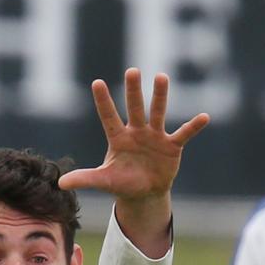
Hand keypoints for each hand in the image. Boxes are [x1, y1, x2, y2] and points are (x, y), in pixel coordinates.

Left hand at [58, 68, 209, 202]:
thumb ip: (84, 178)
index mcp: (118, 138)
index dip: (103, 101)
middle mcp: (137, 132)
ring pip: (157, 113)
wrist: (144, 193)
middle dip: (133, 91)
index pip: (108, 117)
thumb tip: (60, 183)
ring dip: (160, 97)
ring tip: (162, 77)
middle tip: (132, 71)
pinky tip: (204, 117)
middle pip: (134, 108)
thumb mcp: (103, 181)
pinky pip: (183, 134)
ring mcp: (155, 137)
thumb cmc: (122, 182)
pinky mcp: (172, 146)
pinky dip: (193, 127)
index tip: (96, 82)